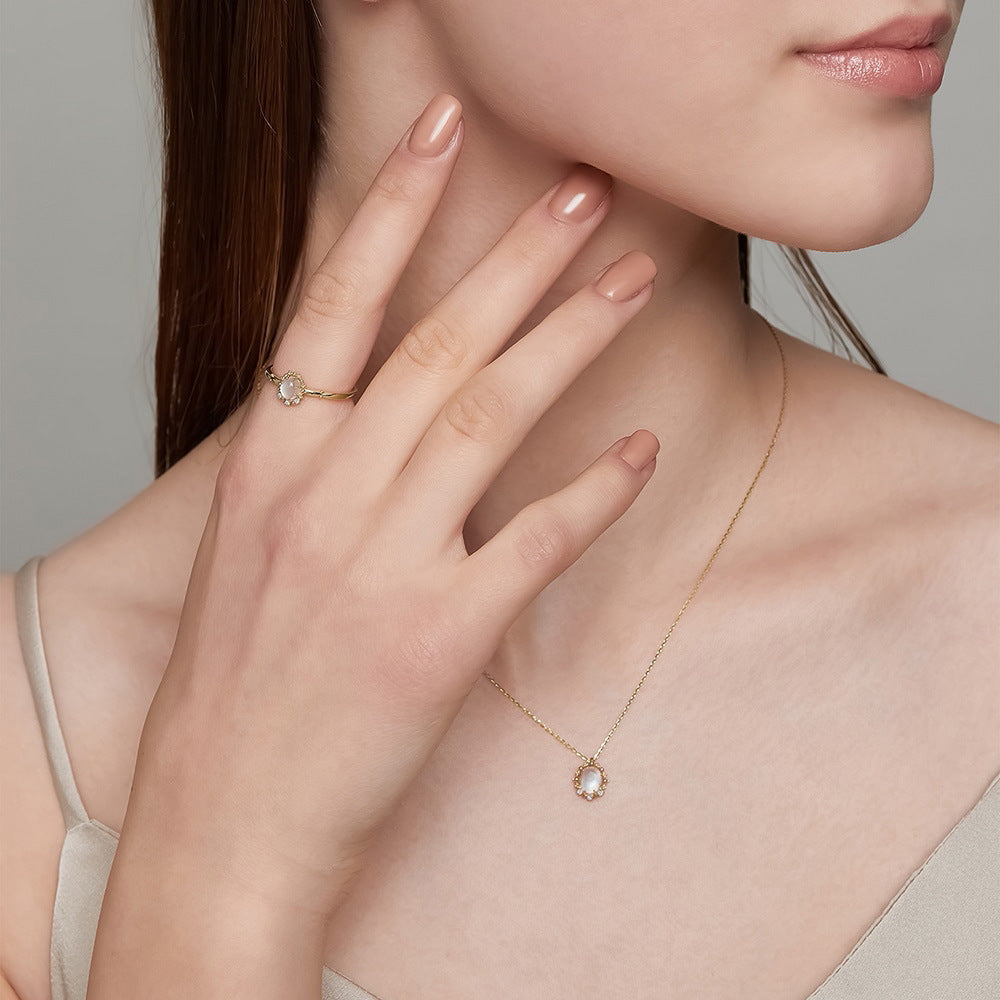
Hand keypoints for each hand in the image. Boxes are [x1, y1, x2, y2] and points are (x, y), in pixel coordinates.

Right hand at [130, 92, 659, 920]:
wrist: (227, 814)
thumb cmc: (238, 681)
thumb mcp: (252, 542)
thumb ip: (314, 460)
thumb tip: (384, 398)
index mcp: (267, 462)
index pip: (333, 303)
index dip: (394, 210)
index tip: (446, 136)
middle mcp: (320, 494)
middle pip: (434, 343)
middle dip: (516, 257)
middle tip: (585, 193)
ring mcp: (379, 563)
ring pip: (488, 416)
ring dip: (568, 340)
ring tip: (631, 281)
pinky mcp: (438, 637)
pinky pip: (535, 540)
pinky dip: (594, 492)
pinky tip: (641, 453)